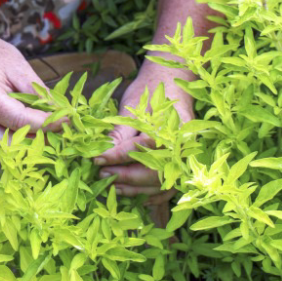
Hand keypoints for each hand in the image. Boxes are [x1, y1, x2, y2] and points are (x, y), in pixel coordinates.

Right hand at [0, 23, 55, 141]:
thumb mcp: (17, 65)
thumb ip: (37, 91)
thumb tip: (58, 111)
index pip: (21, 121)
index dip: (47, 123)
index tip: (68, 120)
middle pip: (11, 143)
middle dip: (39, 141)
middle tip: (62, 133)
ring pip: (5, 148)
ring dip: (29, 144)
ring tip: (52, 133)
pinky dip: (18, 139)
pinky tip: (35, 130)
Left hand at [94, 60, 193, 204]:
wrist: (172, 86)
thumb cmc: (151, 93)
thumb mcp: (134, 107)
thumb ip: (120, 132)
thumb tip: (102, 154)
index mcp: (172, 127)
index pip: (141, 147)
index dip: (117, 156)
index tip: (97, 160)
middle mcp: (182, 147)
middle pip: (153, 170)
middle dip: (125, 176)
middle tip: (102, 175)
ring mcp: (184, 159)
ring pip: (159, 184)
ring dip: (134, 189)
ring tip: (112, 186)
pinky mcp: (181, 167)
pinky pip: (166, 189)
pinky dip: (149, 195)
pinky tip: (131, 193)